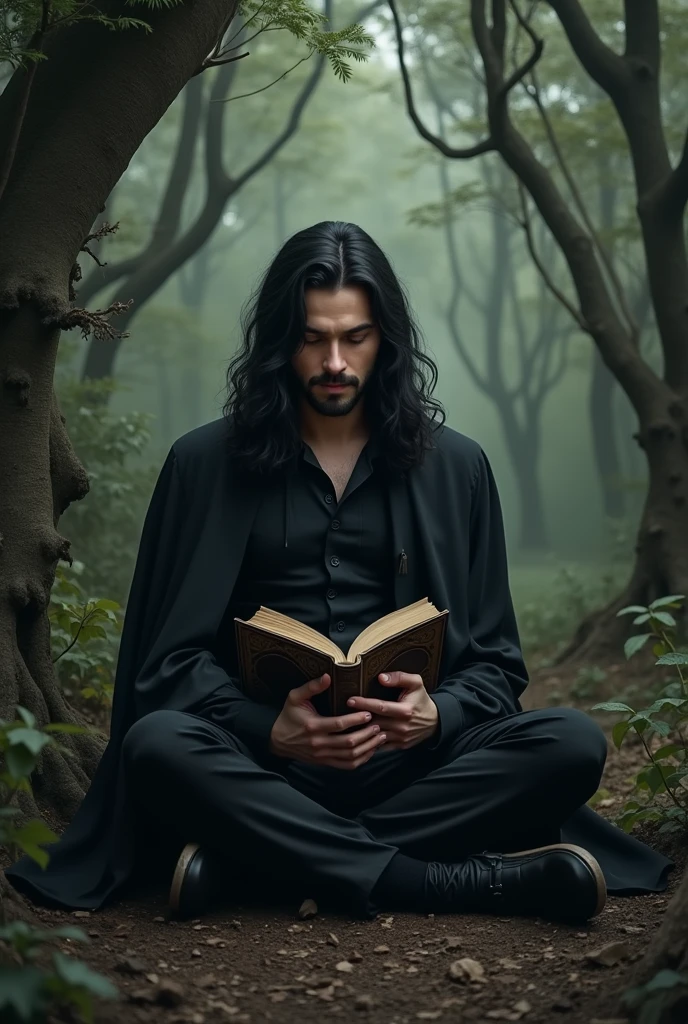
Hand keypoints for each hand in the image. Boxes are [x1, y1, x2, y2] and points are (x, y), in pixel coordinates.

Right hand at [268, 673, 388, 768]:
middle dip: (366, 734)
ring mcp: (322, 755)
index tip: (369, 713)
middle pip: (348, 743)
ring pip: (350, 756)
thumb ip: (311, 687)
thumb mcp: (295, 697)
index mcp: (313, 726)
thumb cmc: (289, 715)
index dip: (356, 719)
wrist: (278, 740)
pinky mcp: (325, 762)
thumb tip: (328, 676)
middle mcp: (318, 743)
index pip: (339, 725)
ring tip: (380, 737)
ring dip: (367, 747)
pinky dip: (361, 759)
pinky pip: (346, 765)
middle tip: (379, 725)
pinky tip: (370, 751)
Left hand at [345, 672, 438, 750]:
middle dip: (357, 719)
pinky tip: (356, 736)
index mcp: (405, 711)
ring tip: (344, 726)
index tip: (350, 700)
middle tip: (340, 714)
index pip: (380, 707)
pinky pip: (380, 745)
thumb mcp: (416, 683)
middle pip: (375, 723)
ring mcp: (400, 738)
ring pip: (375, 736)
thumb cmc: (421, 699)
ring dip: (360, 732)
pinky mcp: (398, 746)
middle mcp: (402, 727)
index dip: (364, 704)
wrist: (434, 722)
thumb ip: (399, 677)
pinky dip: (368, 741)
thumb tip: (381, 678)